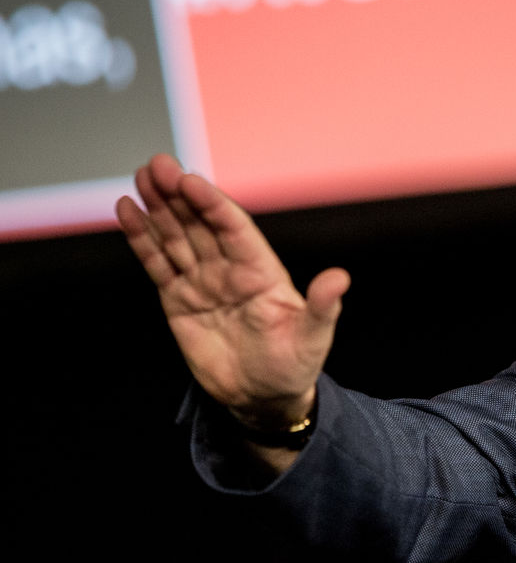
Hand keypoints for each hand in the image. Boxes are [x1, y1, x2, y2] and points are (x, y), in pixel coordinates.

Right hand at [116, 154, 348, 425]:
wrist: (263, 398)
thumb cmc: (294, 365)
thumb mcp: (313, 337)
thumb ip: (323, 307)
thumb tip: (340, 278)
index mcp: (262, 270)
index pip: (234, 228)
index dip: (212, 204)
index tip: (190, 180)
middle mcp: (230, 268)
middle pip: (200, 224)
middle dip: (179, 195)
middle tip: (157, 165)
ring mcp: (203, 281)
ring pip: (176, 237)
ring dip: (158, 208)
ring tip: (140, 178)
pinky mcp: (179, 299)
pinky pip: (158, 263)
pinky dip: (141, 238)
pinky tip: (128, 211)